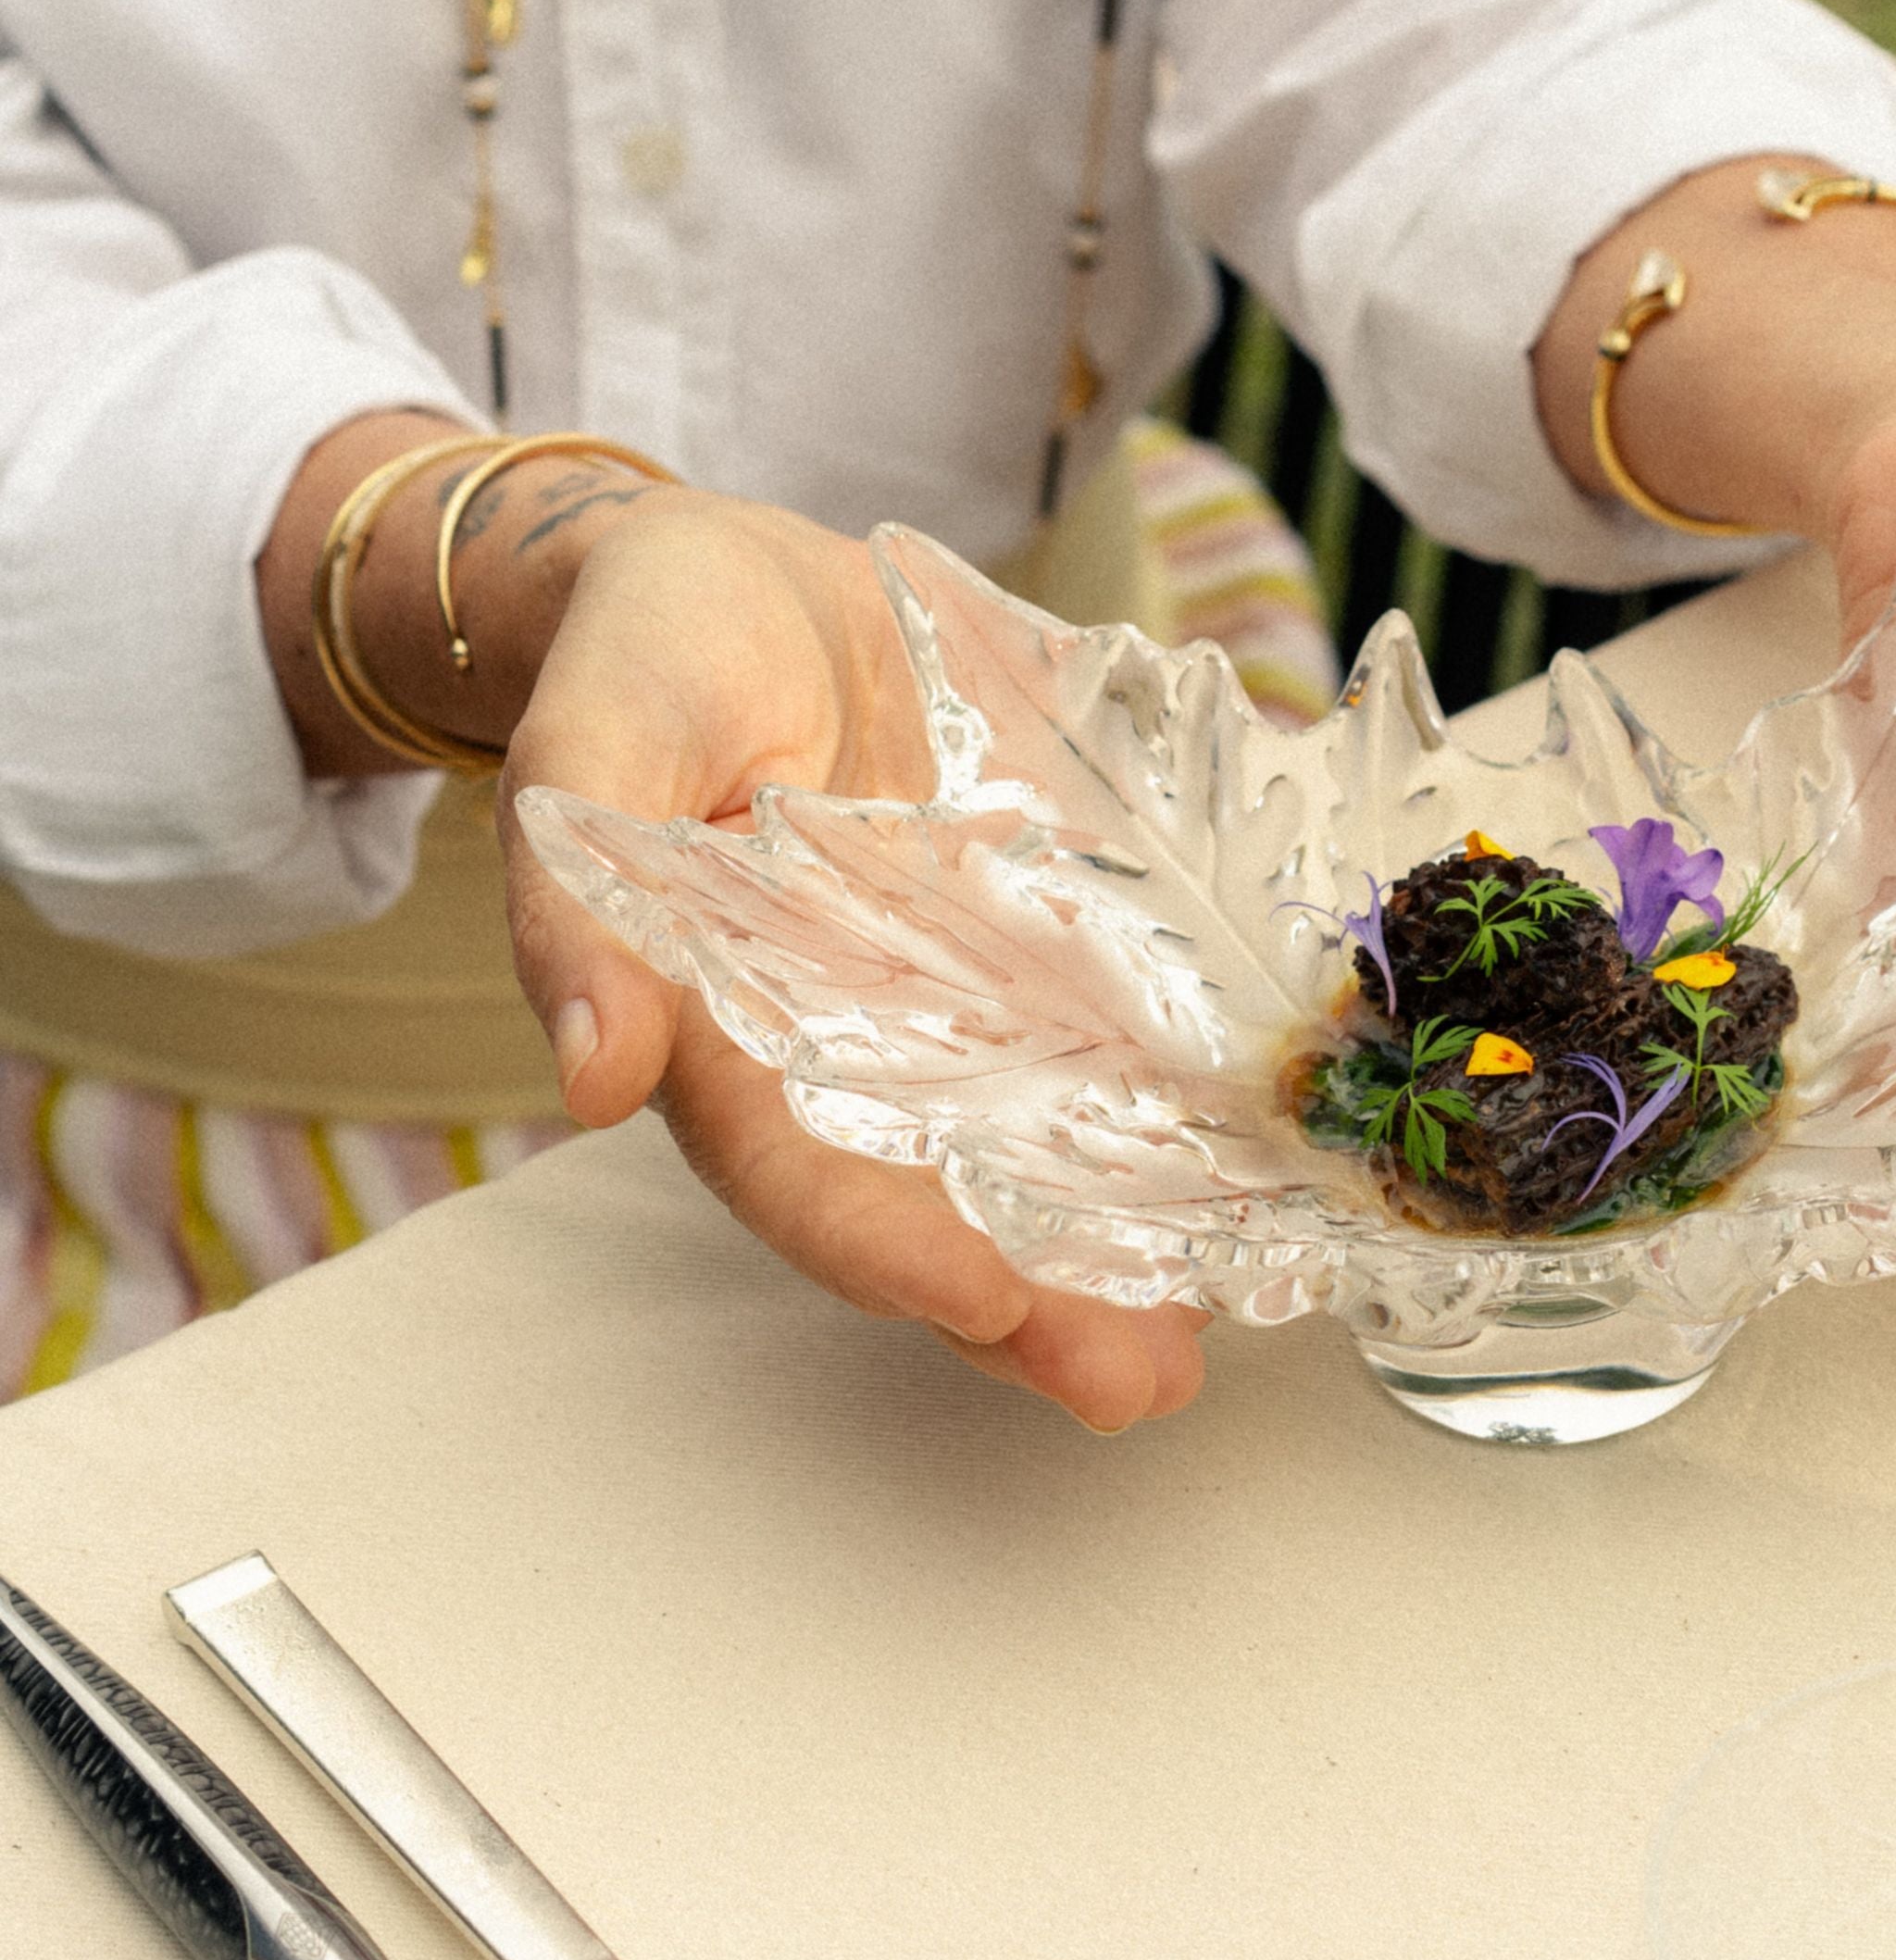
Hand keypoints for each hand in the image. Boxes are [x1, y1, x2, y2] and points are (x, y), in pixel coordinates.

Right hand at [498, 495, 1210, 1427]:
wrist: (735, 579)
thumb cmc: (645, 656)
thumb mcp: (591, 747)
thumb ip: (580, 904)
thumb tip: (591, 1074)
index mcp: (724, 1029)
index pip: (798, 1174)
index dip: (882, 1250)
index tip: (981, 1303)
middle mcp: (849, 1041)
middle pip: (936, 1205)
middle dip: (1036, 1306)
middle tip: (1139, 1380)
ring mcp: (954, 996)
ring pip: (1036, 1150)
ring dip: (1120, 1249)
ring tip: (1217, 1333)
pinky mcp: (1039, 932)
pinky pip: (1110, 1034)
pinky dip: (1173, 1111)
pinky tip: (1251, 1174)